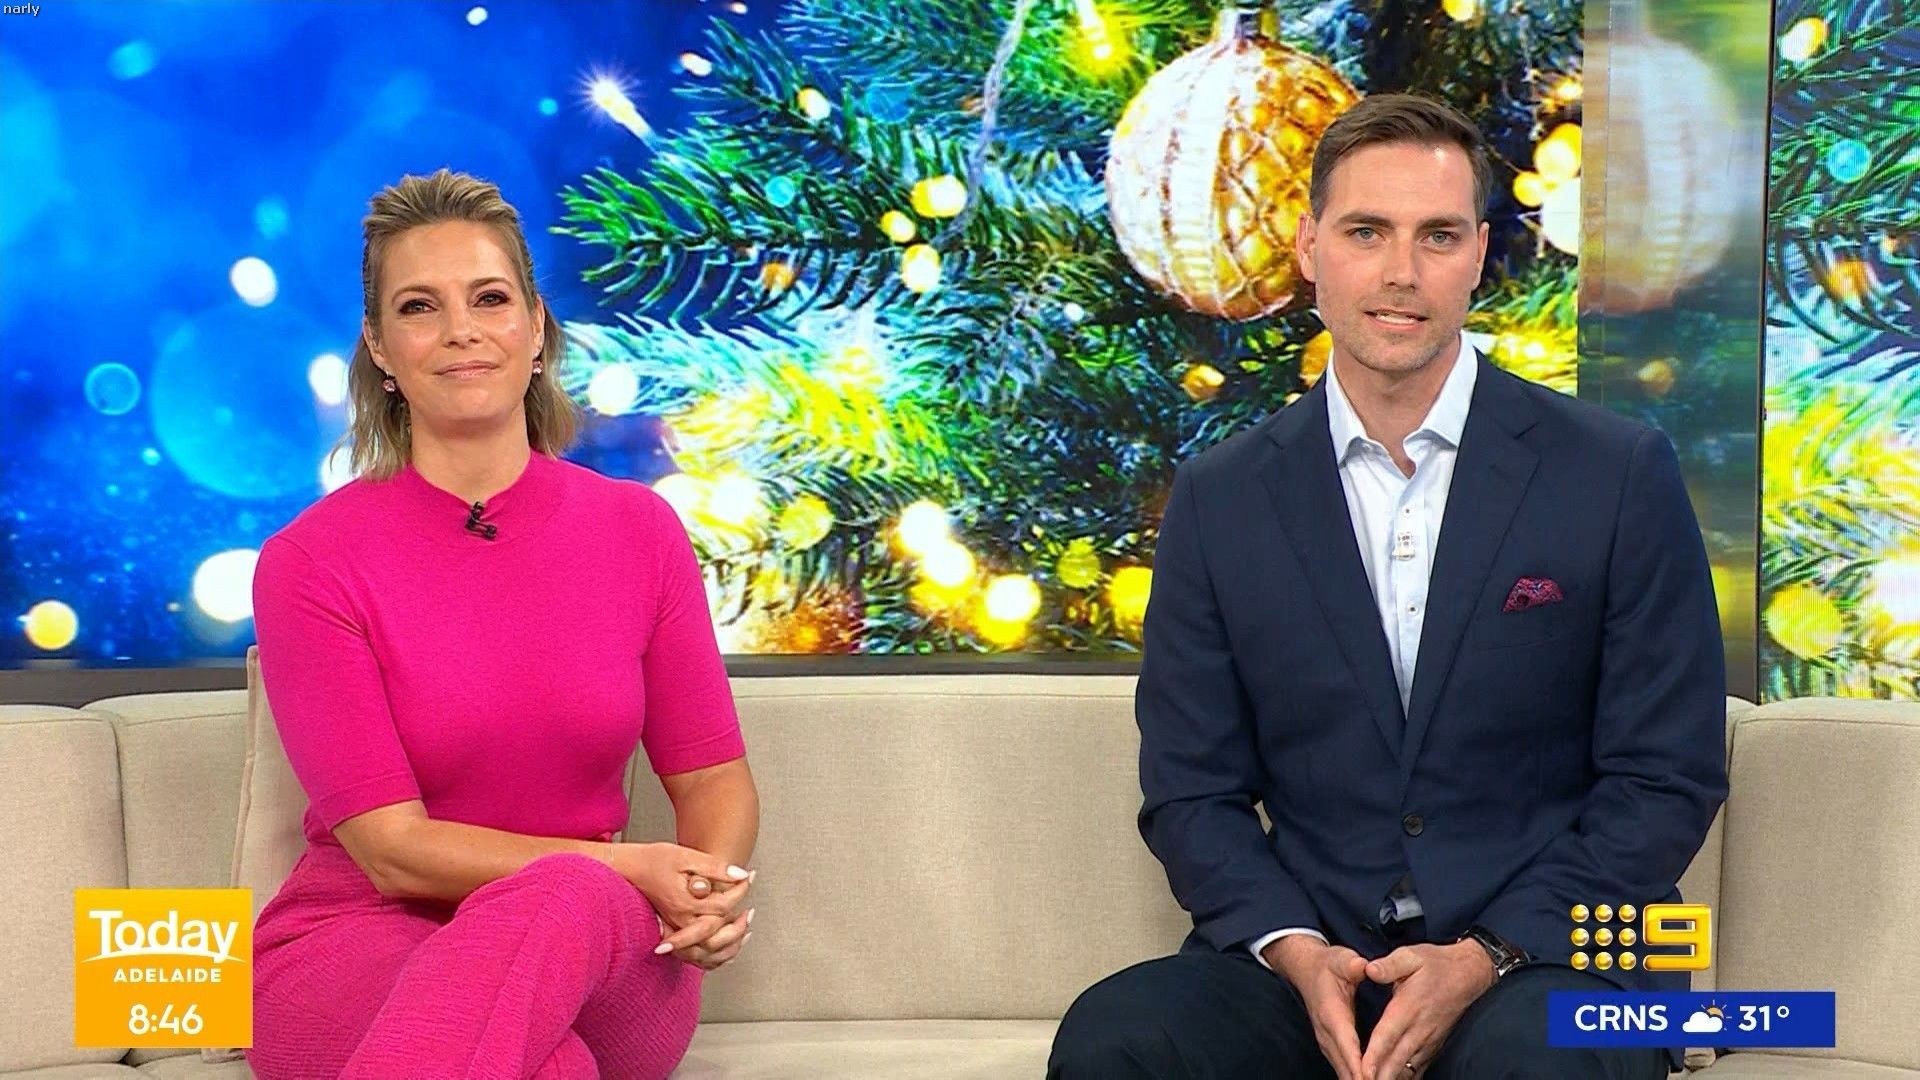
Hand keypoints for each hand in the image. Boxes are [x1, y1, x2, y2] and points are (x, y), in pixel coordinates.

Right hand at [609, 842, 752, 959]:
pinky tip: (727, 944)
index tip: (749, 878)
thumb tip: (741, 874)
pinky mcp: (672, 932)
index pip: (723, 905)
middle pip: (718, 933)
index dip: (740, 891)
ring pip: (708, 949)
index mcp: (685, 902)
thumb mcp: (686, 856)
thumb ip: (714, 867)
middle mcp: (680, 920)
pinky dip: (715, 954)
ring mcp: (675, 929)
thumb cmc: (655, 859)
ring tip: (744, 928)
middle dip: (739, 923)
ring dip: (730, 941)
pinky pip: (696, 954)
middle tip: (751, 911)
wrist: (629, 869)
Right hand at [1265, 936, 1368, 1079]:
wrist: (1307, 970)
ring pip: (1343, 1072)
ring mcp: (1327, 1043)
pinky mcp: (1331, 1047)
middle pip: (1345, 1067)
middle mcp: (1327, 1034)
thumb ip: (1353, 965)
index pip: (1346, 1044)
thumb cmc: (1328, 966)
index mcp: (1331, 1014)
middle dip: (1363, 1079)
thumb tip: (1365, 967)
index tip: (1370, 1079)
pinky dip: (1356, 1078)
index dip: (1358, 1064)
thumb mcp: (1342, 959)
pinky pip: (1344, 1070)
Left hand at [1357, 941, 1495, 1079]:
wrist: (1470, 974)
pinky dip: (1407, 1076)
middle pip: (1396, 1058)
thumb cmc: (1436, 964)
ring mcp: (1429, 1039)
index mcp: (1408, 1006)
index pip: (1388, 1034)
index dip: (1375, 1055)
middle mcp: (1419, 1028)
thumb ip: (1389, 965)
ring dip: (1392, 1078)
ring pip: (1408, 1066)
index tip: (1363, 1070)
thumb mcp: (1411, 955)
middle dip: (1380, 1075)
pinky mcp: (1434, 1044)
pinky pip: (1419, 1067)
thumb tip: (1369, 969)